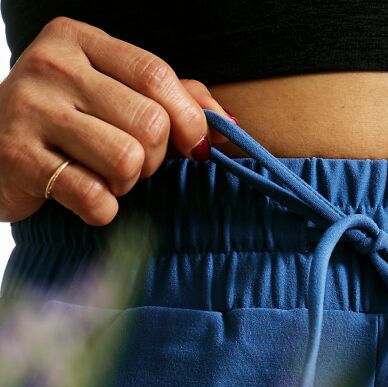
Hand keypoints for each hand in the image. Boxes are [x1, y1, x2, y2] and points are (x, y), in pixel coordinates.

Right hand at [0, 16, 233, 225]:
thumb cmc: (62, 124)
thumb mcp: (109, 93)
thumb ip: (170, 97)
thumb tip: (229, 123)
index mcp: (77, 40)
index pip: (156, 75)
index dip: (189, 118)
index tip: (195, 146)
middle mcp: (51, 67)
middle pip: (149, 123)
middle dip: (154, 157)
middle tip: (130, 163)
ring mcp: (32, 111)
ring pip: (126, 160)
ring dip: (126, 183)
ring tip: (102, 176)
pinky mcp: (20, 159)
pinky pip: (95, 197)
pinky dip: (101, 208)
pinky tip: (81, 194)